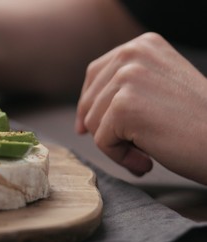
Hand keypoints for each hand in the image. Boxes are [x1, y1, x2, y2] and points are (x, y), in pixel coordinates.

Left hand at [75, 32, 206, 183]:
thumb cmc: (196, 123)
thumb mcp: (158, 87)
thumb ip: (126, 87)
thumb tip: (82, 114)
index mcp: (141, 45)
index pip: (94, 74)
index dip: (88, 104)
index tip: (85, 128)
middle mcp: (132, 54)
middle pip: (89, 101)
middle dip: (104, 130)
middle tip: (135, 146)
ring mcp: (127, 78)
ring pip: (92, 123)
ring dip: (116, 145)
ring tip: (146, 151)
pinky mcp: (124, 106)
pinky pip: (102, 141)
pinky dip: (121, 157)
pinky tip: (147, 159)